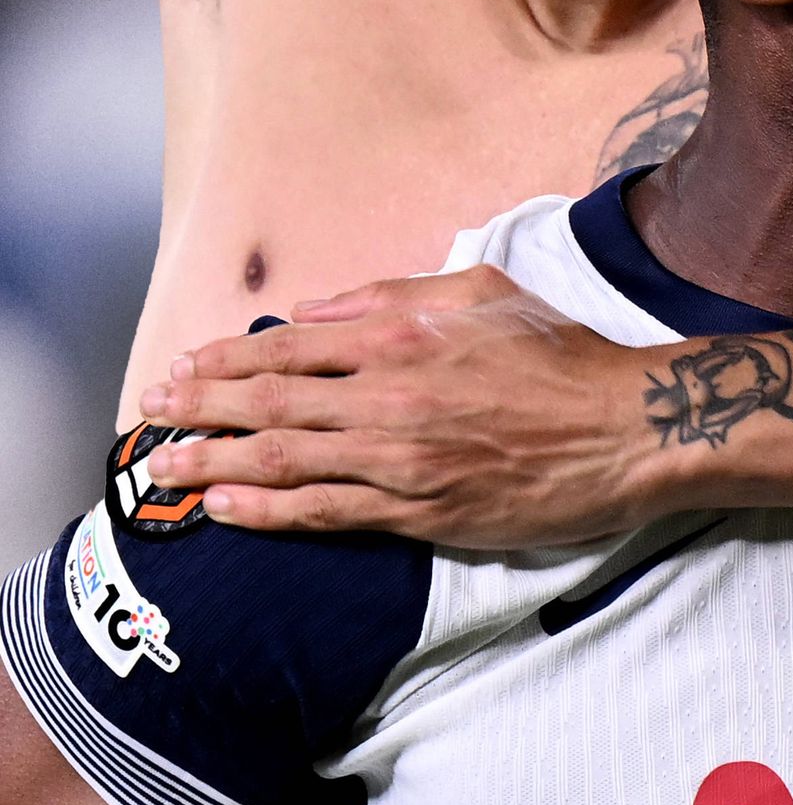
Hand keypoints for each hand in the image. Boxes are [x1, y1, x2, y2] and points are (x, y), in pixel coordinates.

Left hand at [134, 265, 665, 547]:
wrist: (631, 428)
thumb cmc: (566, 356)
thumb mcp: (486, 292)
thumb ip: (394, 294)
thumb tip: (317, 310)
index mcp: (405, 336)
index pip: (290, 348)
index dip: (225, 360)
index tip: (182, 369)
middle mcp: (392, 395)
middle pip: (269, 402)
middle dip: (198, 409)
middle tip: (149, 415)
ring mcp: (402, 459)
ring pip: (282, 459)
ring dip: (208, 463)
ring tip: (157, 468)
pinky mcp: (420, 511)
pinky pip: (324, 512)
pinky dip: (264, 509)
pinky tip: (221, 506)